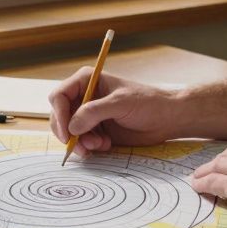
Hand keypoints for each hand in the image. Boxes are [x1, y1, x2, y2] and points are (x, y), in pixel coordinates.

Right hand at [48, 68, 181, 156]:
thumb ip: (94, 112)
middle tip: (82, 146)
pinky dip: (89, 146)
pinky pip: (81, 140)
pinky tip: (106, 145)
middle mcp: (84, 96)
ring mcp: (89, 114)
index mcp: (87, 81)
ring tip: (100, 145)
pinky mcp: (96, 129)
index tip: (67, 133)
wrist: (167, 119)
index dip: (59, 115)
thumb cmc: (148, 103)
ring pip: (69, 131)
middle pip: (60, 116)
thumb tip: (71, 127)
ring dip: (80, 142)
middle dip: (69, 133)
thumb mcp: (120, 103)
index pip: (59, 96)